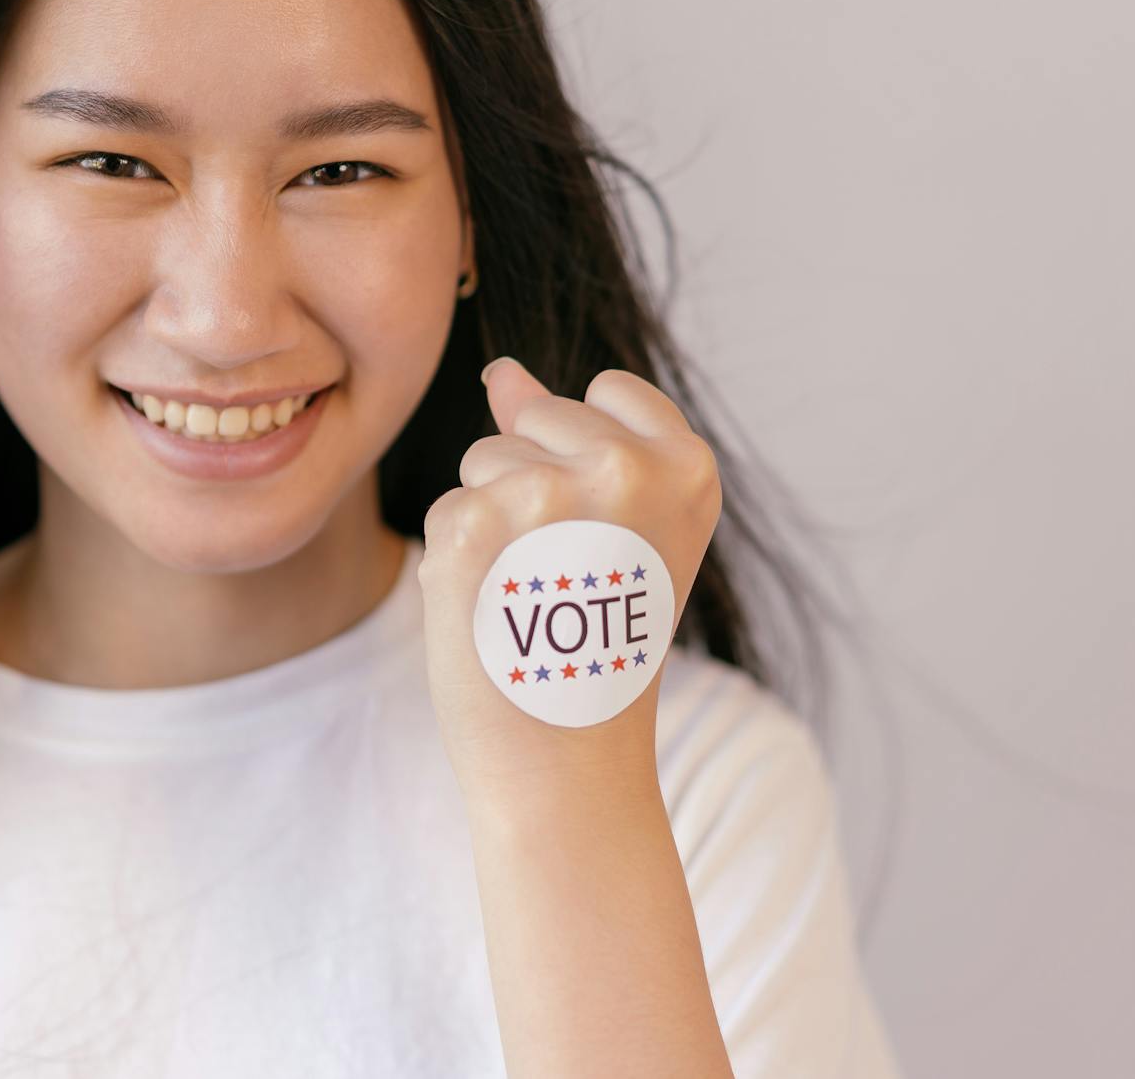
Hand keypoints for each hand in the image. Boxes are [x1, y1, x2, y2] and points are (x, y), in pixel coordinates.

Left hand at [417, 356, 722, 796]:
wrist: (566, 763)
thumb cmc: (596, 647)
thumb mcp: (620, 533)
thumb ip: (570, 438)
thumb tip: (502, 370)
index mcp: (686, 465)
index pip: (606, 391)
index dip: (587, 459)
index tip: (606, 535)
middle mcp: (625, 469)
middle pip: (534, 417)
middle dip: (533, 484)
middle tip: (567, 578)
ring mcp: (547, 493)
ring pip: (484, 459)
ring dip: (492, 521)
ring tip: (532, 596)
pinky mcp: (474, 523)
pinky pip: (447, 507)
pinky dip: (457, 560)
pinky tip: (495, 613)